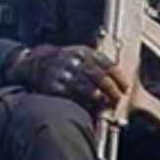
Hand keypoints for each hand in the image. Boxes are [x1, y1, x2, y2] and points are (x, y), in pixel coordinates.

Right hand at [5, 45, 128, 108]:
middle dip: (112, 90)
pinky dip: (84, 103)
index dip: (119, 78)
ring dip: (100, 98)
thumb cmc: (64, 61)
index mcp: (84, 52)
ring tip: (108, 104)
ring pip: (87, 87)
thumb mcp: (81, 54)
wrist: (33, 62)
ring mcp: (62, 73)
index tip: (126, 88)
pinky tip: (92, 107)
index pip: (107, 64)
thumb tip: (120, 82)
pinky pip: (72, 96)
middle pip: (99, 77)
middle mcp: (73, 60)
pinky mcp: (52, 85)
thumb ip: (99, 64)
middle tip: (119, 99)